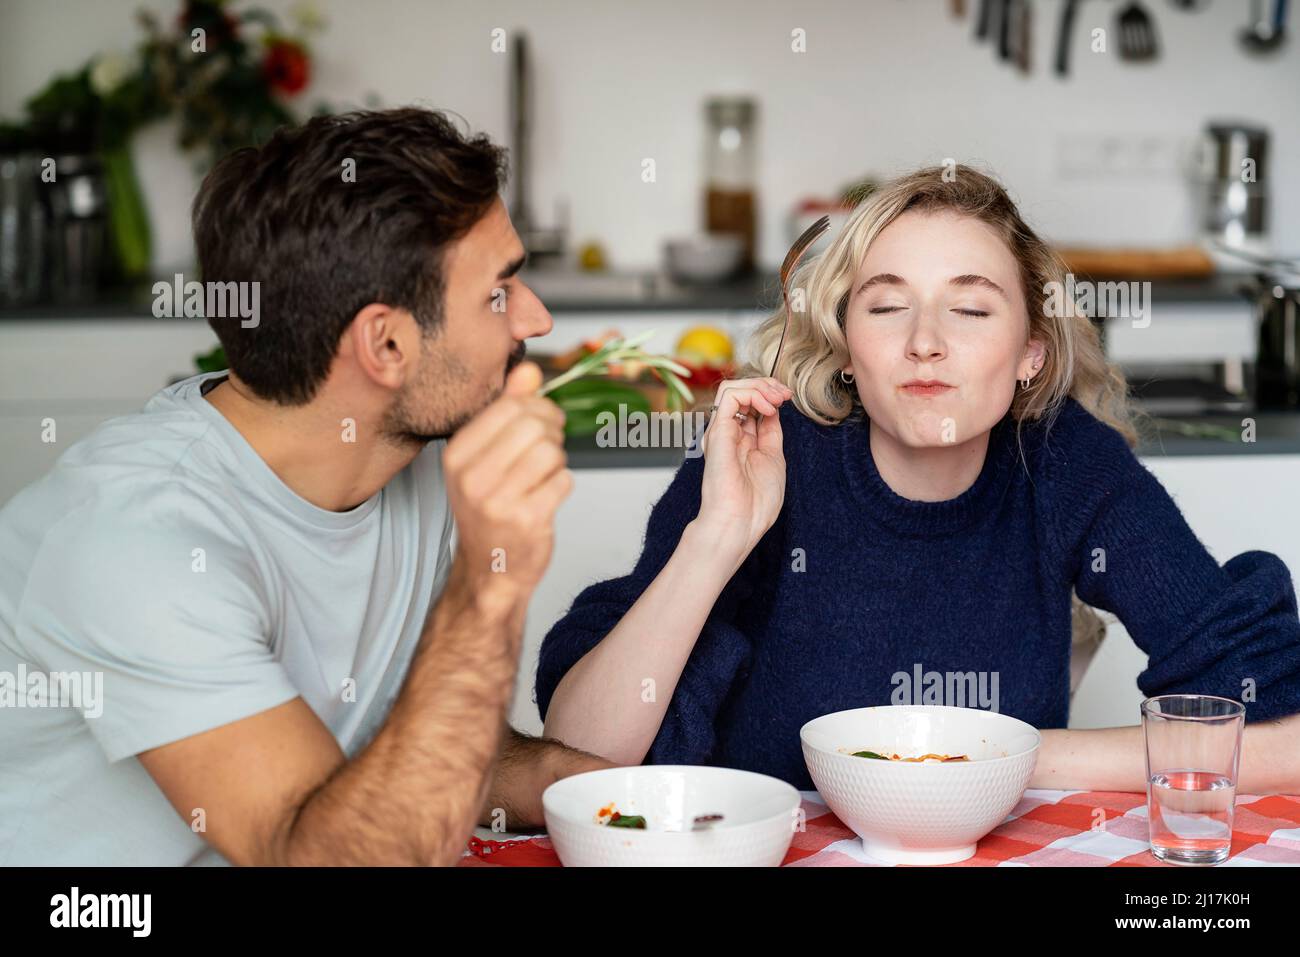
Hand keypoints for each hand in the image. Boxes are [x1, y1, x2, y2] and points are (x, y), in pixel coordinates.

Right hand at [443, 362, 572, 613]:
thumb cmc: (490, 508)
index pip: (511, 406)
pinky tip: (545, 498)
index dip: (537, 409)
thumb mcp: (487, 455)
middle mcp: (472, 477)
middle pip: (534, 425)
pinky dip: (562, 485)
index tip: (540, 423)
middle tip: (548, 448)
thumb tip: (529, 369)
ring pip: (551, 451)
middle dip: (551, 432)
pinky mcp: (527, 520)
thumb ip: (508, 408)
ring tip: (544, 475)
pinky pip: (564, 480)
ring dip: (557, 461)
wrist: (490, 569)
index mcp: (458, 454)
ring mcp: (498, 502)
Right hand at [694, 376, 790, 560]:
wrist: (740, 522)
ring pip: (732, 388)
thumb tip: (773, 409)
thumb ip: (770, 432)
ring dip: (760, 386)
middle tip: (785, 394)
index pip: (750, 404)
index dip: (770, 394)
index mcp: (740, 440)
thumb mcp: (773, 458)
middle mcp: (728, 433)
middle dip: (767, 385)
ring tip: (777, 399)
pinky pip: (730, 396)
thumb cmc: (756, 501)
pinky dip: (753, 394)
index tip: (788, 398)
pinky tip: (768, 409)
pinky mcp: (717, 431)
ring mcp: (721, 431)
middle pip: (741, 392)